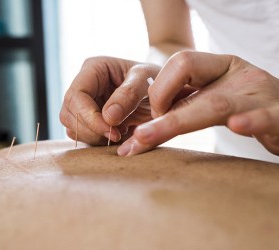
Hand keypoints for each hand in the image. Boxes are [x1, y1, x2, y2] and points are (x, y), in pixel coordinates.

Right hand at [60, 56, 160, 144]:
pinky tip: (118, 135)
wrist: (164, 95)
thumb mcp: (147, 81)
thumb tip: (108, 117)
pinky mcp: (89, 120)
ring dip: (94, 137)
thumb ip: (129, 95)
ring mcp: (85, 104)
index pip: (77, 95)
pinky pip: (83, 136)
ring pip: (72, 127)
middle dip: (90, 129)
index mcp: (93, 69)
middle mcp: (85, 86)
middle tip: (117, 135)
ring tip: (120, 132)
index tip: (111, 130)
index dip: (89, 116)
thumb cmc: (155, 81)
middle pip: (69, 113)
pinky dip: (98, 141)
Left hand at [118, 51, 278, 155]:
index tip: (152, 119)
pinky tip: (238, 125)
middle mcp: (237, 76)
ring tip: (148, 137)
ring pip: (217, 106)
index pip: (180, 63)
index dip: (159, 91)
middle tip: (137, 138)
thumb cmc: (247, 107)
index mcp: (219, 68)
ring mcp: (258, 95)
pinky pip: (266, 117)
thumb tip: (143, 127)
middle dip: (159, 113)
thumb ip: (185, 106)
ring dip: (179, 123)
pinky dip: (252, 122)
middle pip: (191, 85)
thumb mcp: (214, 99)